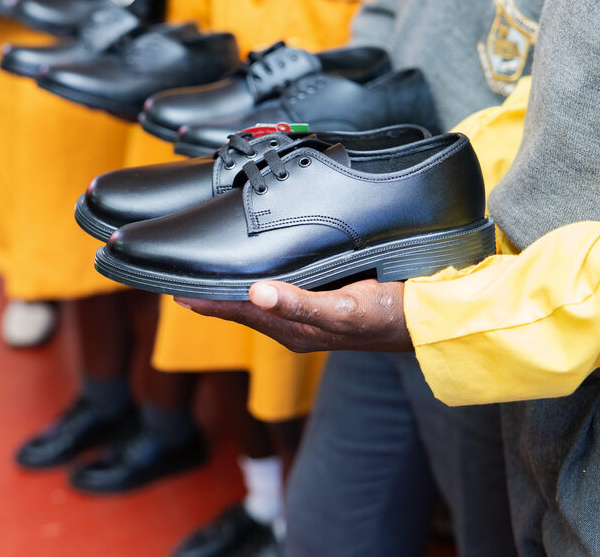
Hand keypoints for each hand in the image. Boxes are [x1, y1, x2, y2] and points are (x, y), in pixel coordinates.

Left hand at [178, 278, 413, 352]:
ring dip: (234, 287)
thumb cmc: (388, 316)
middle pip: (241, 307)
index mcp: (291, 328)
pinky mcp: (323, 303)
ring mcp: (308, 315)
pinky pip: (281, 292)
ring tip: (208, 272)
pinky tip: (258, 270)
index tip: (172, 287)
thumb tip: (254, 292)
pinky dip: (261, 282)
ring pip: (258, 300)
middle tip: (181, 274)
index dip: (205, 300)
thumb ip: (299, 303)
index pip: (235, 312)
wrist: (427, 322)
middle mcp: (294, 324)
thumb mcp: (342, 309)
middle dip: (212, 293)